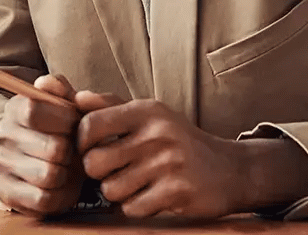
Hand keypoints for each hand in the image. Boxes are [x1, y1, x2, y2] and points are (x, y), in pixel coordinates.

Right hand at [0, 74, 84, 217]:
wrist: (42, 157)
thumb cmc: (59, 128)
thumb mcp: (62, 103)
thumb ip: (59, 88)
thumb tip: (45, 83)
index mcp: (14, 108)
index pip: (34, 111)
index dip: (63, 120)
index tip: (74, 124)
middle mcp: (2, 134)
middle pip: (51, 148)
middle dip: (72, 151)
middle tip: (74, 150)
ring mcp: (1, 164)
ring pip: (49, 176)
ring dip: (67, 175)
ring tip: (68, 167)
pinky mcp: (7, 192)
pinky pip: (44, 200)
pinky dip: (60, 195)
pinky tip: (61, 185)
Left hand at [75, 92, 252, 218]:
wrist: (230, 169)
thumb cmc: (179, 139)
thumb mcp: (150, 114)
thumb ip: (111, 105)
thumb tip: (77, 99)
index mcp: (145, 111)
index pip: (92, 124)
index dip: (81, 141)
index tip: (88, 148)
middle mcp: (156, 135)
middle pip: (95, 162)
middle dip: (96, 171)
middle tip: (108, 170)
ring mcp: (168, 165)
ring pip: (111, 190)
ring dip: (116, 192)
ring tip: (131, 183)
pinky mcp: (178, 193)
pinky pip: (133, 208)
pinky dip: (135, 207)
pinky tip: (148, 197)